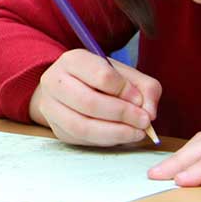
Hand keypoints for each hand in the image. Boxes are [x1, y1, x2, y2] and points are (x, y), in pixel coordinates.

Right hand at [27, 49, 162, 145]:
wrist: (71, 89)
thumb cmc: (100, 80)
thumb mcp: (125, 74)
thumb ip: (144, 88)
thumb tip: (150, 112)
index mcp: (73, 60)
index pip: (101, 75)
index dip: (125, 90)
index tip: (139, 100)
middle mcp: (55, 81)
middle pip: (89, 102)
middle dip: (122, 114)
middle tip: (143, 121)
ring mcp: (50, 106)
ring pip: (82, 125)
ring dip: (115, 132)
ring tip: (136, 133)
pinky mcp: (56, 128)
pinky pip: (82, 139)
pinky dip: (106, 141)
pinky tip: (121, 137)